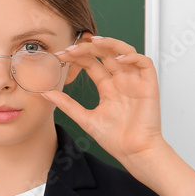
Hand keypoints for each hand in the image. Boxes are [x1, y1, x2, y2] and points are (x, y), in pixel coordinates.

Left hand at [42, 35, 164, 165]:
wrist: (133, 152)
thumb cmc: (114, 138)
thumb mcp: (84, 118)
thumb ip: (66, 104)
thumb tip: (45, 93)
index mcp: (107, 87)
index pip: (92, 63)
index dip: (77, 57)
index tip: (61, 56)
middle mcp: (120, 81)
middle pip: (105, 54)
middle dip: (88, 48)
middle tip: (71, 49)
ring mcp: (134, 81)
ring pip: (125, 52)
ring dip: (110, 44)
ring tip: (93, 43)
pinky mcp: (148, 85)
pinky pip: (144, 63)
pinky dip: (133, 57)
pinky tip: (118, 58)